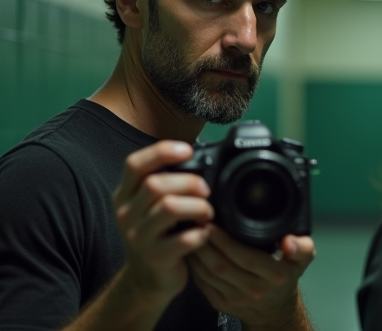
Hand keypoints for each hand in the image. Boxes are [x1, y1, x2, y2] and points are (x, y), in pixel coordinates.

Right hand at [113, 140, 213, 299]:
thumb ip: (163, 183)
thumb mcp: (148, 206)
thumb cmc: (157, 234)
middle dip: (189, 182)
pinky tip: (205, 233)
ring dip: (198, 206)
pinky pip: (185, 239)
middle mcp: (126, 214)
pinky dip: (202, 233)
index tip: (188, 150)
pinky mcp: (156, 258)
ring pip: (170, 208)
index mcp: (124, 195)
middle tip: (205, 190)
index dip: (162, 152)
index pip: (134, 164)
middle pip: (155, 184)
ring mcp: (138, 238)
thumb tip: (198, 158)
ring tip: (207, 213)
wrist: (147, 279)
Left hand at [187, 226, 314, 328]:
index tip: (213, 224)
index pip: (246, 257)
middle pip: (223, 265)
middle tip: (196, 223)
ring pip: (209, 274)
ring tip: (190, 232)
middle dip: (206, 244)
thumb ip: (303, 247)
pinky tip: (191, 250)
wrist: (274, 310)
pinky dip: (194, 265)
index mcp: (275, 275)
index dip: (226, 242)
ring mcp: (235, 298)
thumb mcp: (303, 260)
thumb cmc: (285, 277)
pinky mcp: (220, 302)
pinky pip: (202, 282)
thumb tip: (290, 241)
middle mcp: (254, 289)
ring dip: (197, 253)